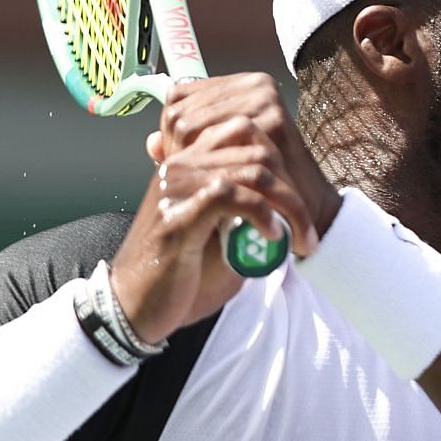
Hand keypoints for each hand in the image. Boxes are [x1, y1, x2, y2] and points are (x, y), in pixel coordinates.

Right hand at [109, 75, 340, 343]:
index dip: (282, 163)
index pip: (244, 132)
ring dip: (288, 205)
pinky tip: (272, 235)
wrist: (133, 308)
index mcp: (187, 162)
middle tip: (307, 228)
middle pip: (255, 147)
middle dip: (293, 187)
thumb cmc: (178, 274)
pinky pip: (232, 194)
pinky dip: (263, 213)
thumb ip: (240, 206)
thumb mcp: (214, 232)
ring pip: (252, 170)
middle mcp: (178, 165)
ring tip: (298, 238)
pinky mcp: (177, 216)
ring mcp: (176, 188)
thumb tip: (286, 193)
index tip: (300, 204)